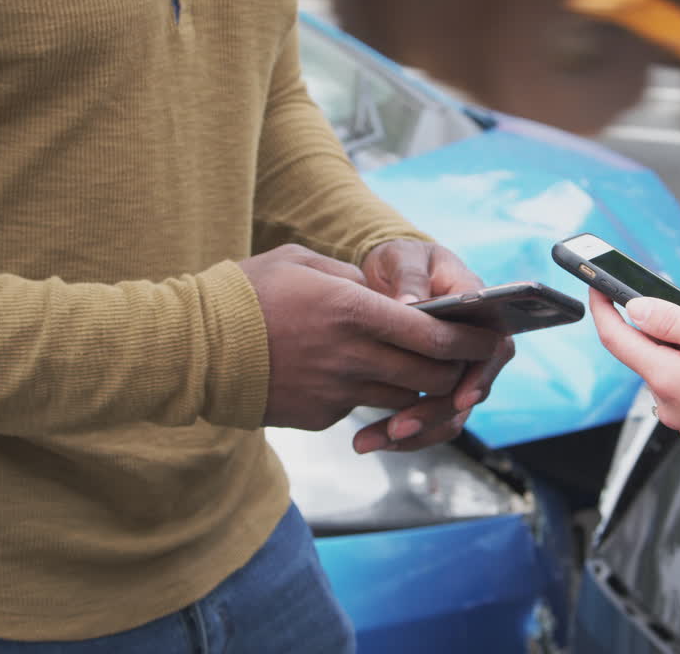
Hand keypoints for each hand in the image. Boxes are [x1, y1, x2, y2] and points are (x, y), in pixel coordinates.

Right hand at [237, 244, 502, 435]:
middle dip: (457, 370)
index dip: (469, 340)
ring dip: (421, 387)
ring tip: (425, 370)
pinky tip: (362, 376)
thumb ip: (353, 280)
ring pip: (404, 398)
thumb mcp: (302, 263)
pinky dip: (376, 395)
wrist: (191, 350)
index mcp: (354, 312)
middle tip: (465, 359)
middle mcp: (353, 357)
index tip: (488, 336)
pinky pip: (364, 407)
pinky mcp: (320, 416)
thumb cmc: (245, 294)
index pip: (435, 335)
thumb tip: (389, 297)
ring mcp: (337, 392)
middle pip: (430, 375)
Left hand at [352, 240, 514, 452]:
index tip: (461, 397)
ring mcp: (457, 369)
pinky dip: (403, 434)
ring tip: (372, 440)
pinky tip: (372, 439)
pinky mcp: (434, 387)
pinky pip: (430, 419)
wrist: (386, 277)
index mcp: (481, 309)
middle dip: (436, 414)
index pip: (495, 346)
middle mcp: (475, 344)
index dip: (481, 374)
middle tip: (398, 428)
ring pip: (451, 414)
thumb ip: (409, 277)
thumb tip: (409, 305)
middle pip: (472, 390)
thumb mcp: (403, 257)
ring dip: (417, 433)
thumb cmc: (403, 261)